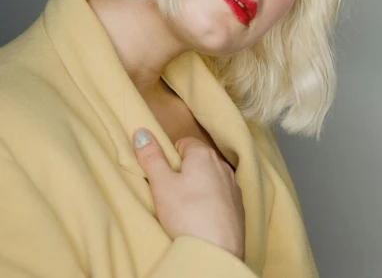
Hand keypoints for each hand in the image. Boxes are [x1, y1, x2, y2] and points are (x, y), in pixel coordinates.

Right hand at [133, 129, 245, 259]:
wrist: (216, 249)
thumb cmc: (187, 213)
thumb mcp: (161, 183)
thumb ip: (151, 157)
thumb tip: (142, 132)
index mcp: (204, 155)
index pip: (183, 143)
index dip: (169, 158)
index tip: (161, 175)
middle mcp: (223, 166)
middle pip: (197, 161)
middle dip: (182, 173)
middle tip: (169, 193)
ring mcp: (233, 186)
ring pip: (209, 179)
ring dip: (196, 188)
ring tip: (183, 209)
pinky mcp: (238, 206)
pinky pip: (219, 197)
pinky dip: (209, 203)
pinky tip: (199, 218)